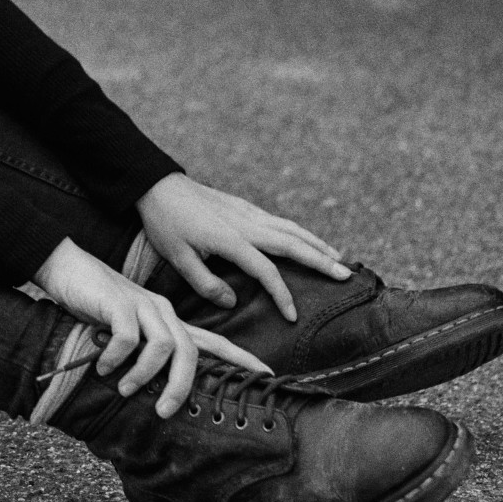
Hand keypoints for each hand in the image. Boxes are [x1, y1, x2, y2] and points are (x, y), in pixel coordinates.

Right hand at [31, 238, 270, 416]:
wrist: (64, 266)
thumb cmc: (93, 304)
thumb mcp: (123, 332)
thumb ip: (141, 354)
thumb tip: (151, 390)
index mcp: (168, 319)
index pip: (213, 341)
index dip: (242, 359)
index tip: (269, 376)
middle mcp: (161, 311)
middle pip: (191, 350)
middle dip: (182, 385)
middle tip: (164, 411)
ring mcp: (141, 304)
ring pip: (164, 345)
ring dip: (144, 374)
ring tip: (124, 389)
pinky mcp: (118, 302)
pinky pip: (128, 336)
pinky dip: (117, 357)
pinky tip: (101, 366)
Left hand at [135, 173, 349, 321]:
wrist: (157, 185)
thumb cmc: (165, 224)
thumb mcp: (178, 258)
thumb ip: (205, 284)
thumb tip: (233, 302)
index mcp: (231, 240)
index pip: (266, 271)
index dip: (282, 294)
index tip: (293, 316)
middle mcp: (246, 223)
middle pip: (292, 244)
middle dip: (320, 261)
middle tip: (345, 277)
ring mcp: (248, 212)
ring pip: (291, 229)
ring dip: (316, 244)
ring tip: (338, 259)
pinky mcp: (245, 206)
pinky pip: (280, 220)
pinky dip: (301, 232)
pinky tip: (308, 241)